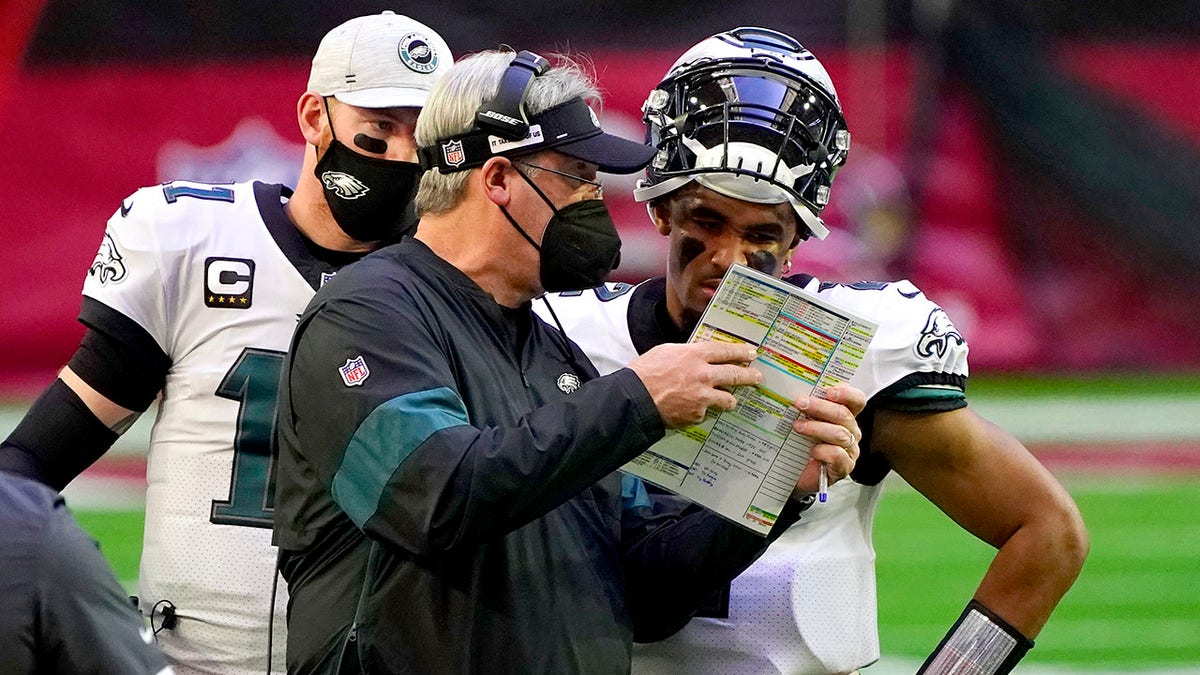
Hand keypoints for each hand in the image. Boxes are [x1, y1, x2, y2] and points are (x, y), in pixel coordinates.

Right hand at [627, 342, 761, 428]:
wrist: (634, 399)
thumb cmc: (644, 373)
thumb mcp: (665, 352)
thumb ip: (686, 354)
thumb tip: (698, 357)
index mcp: (695, 355)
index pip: (726, 351)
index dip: (741, 352)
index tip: (752, 353)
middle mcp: (703, 374)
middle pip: (735, 375)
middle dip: (750, 376)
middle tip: (758, 376)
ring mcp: (702, 396)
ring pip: (728, 399)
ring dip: (729, 399)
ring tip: (729, 400)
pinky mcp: (697, 414)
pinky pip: (707, 412)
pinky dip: (703, 411)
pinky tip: (693, 409)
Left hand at [790, 383, 865, 495]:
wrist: (792, 474)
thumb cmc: (798, 443)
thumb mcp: (801, 420)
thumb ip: (804, 405)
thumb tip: (791, 387)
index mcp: (845, 416)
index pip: (856, 400)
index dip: (846, 393)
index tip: (828, 391)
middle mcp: (851, 432)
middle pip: (844, 415)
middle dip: (821, 407)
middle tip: (800, 403)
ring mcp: (850, 451)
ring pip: (840, 434)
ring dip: (816, 428)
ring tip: (797, 426)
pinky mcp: (843, 468)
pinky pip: (838, 455)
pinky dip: (823, 451)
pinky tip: (811, 451)